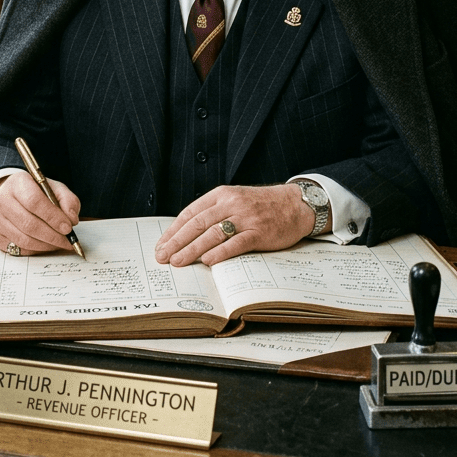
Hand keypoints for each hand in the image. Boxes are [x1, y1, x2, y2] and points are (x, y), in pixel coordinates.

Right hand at [0, 170, 80, 255]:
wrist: (12, 197)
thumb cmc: (36, 192)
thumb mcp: (54, 188)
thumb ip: (67, 200)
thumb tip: (72, 219)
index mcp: (17, 183)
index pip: (34, 202)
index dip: (53, 217)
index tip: (68, 227)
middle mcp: (2, 200)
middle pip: (28, 224)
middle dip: (52, 235)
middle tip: (68, 241)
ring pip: (23, 239)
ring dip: (46, 245)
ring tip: (60, 243)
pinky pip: (18, 248)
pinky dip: (36, 250)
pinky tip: (46, 245)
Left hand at [154, 184, 319, 266]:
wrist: (295, 204)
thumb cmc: (262, 206)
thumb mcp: (235, 200)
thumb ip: (214, 213)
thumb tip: (187, 235)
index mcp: (222, 194)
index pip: (191, 212)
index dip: (174, 230)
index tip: (161, 245)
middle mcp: (231, 203)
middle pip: (198, 224)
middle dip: (177, 242)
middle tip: (162, 257)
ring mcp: (246, 217)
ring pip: (212, 234)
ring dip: (192, 250)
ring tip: (178, 262)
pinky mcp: (259, 232)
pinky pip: (236, 243)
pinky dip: (220, 253)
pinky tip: (207, 261)